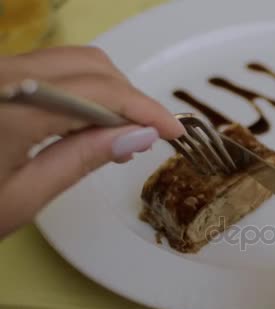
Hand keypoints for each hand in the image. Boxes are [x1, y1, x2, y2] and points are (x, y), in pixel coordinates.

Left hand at [0, 46, 184, 236]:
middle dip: (130, 96)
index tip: (173, 131)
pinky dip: (84, 89)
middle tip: (146, 135)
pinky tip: (89, 121)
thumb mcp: (23, 198)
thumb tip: (140, 136)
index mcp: (11, 110)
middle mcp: (4, 76)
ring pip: (74, 60)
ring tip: (120, 132)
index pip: (100, 94)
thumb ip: (83, 160)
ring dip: (109, 90)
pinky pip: (53, 68)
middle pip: (91, 64)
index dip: (144, 109)